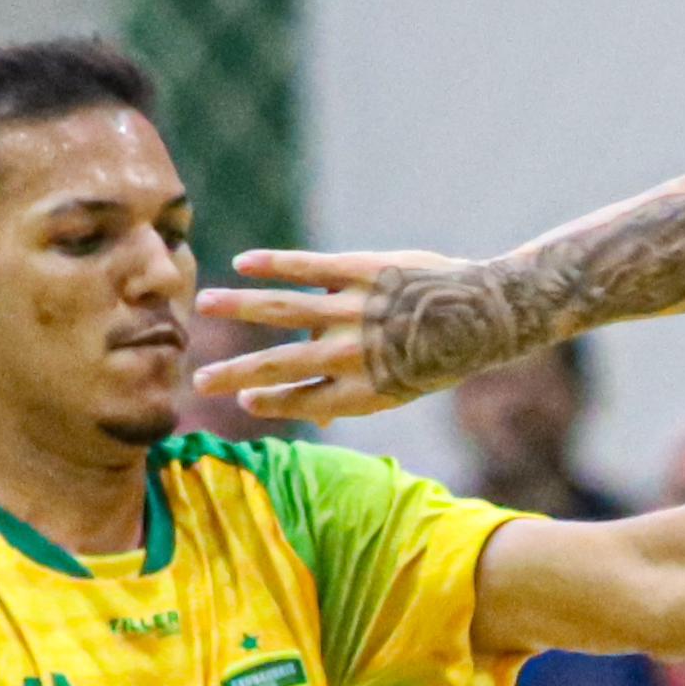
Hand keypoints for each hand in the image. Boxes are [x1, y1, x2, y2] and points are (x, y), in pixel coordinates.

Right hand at [192, 248, 494, 421]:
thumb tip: (319, 422)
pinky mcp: (362, 272)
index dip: (270, 402)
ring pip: (284, 309)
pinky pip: (309, 267)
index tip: (242, 400)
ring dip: (240, 306)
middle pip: (281, 365)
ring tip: (204, 304)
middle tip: (198, 380)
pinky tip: (243, 263)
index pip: (301, 401)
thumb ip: (354, 397)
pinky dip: (274, 264)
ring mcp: (356, 311)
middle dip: (236, 374)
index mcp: (363, 390)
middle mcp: (354, 355)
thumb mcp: (400, 387)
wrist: (485, 313)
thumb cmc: (438, 353)